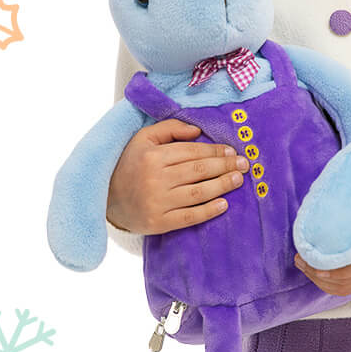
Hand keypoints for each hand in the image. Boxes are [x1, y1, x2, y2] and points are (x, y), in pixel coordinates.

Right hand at [106, 120, 250, 234]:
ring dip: (222, 186)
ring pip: (197, 193)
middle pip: (199, 171)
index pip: (192, 152)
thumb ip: (170, 128)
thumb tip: (198, 131)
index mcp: (153, 156)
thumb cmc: (130, 164)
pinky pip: (189, 217)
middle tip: (244, 164)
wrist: (105, 198)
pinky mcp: (158, 223)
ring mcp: (157, 202)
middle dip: (225, 167)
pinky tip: (224, 205)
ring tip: (238, 180)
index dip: (215, 152)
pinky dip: (208, 211)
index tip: (232, 152)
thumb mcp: (143, 138)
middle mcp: (155, 179)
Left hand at [294, 201, 350, 296]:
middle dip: (318, 273)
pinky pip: (348, 287)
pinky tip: (316, 273)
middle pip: (347, 280)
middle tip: (300, 258)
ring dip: (321, 281)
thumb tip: (326, 197)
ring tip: (304, 265)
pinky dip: (330, 285)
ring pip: (346, 287)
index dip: (335, 268)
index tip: (313, 259)